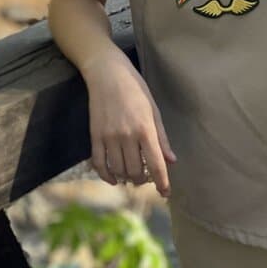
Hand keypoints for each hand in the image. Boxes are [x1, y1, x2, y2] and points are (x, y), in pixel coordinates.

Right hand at [81, 50, 176, 197]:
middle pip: (135, 171)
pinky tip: (114, 178)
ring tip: (132, 176)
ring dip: (126, 178)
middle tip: (146, 177)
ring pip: (118, 170)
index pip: (155, 164)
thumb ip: (161, 137)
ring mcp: (109, 137)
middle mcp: (127, 136)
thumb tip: (171, 160)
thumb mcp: (154, 110)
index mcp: (145, 129)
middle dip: (143, 180)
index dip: (162, 182)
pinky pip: (99, 164)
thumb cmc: (135, 88)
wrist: (107, 73)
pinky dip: (106, 176)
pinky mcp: (95, 136)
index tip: (165, 193)